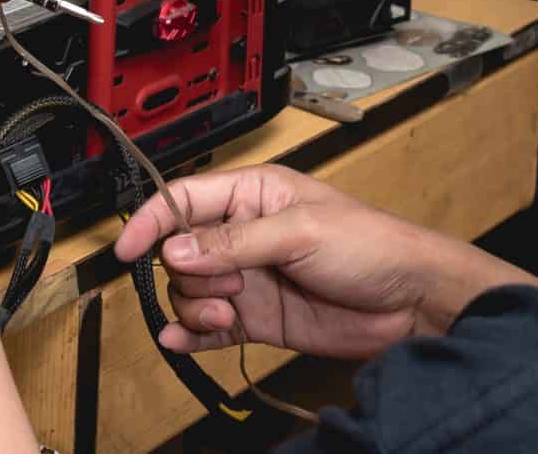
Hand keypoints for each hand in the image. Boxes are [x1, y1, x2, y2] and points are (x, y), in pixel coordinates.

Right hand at [114, 166, 537, 359]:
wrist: (410, 302)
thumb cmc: (369, 246)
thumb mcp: (301, 231)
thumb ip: (234, 242)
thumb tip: (176, 249)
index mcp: (253, 194)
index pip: (183, 199)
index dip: (151, 221)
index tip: (127, 250)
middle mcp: (243, 234)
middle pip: (180, 252)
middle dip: (189, 274)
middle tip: (226, 285)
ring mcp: (249, 278)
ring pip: (190, 292)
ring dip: (196, 308)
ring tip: (228, 314)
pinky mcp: (257, 318)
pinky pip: (208, 327)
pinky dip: (191, 336)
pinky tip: (181, 343)